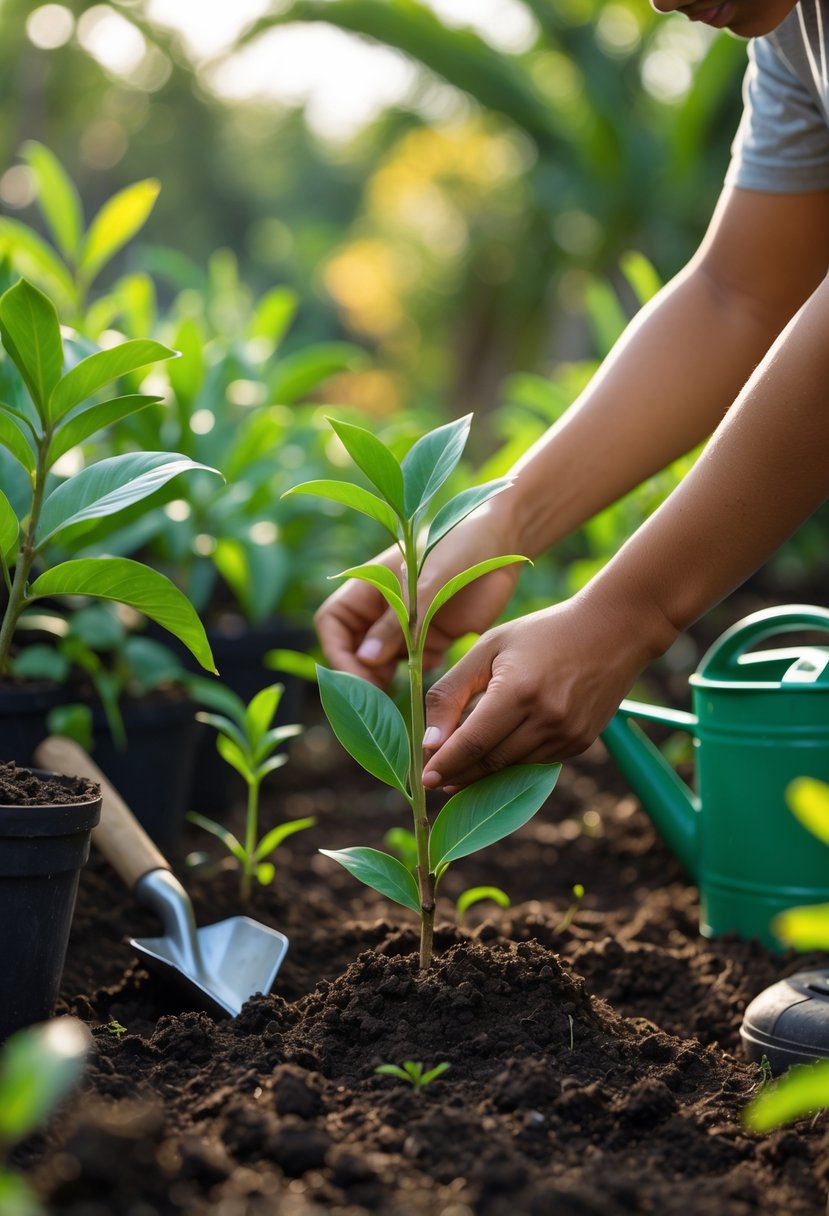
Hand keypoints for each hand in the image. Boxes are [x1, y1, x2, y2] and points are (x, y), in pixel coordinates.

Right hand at [315, 503, 523, 687]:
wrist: (505, 542)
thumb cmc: (460, 547)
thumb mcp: (428, 582)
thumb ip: (399, 621)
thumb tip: (367, 658)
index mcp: (369, 586)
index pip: (333, 625)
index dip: (340, 653)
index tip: (361, 677)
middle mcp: (382, 610)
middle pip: (353, 650)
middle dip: (361, 677)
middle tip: (380, 703)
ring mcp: (405, 627)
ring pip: (380, 665)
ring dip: (384, 685)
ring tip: (399, 705)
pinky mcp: (430, 641)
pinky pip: (410, 669)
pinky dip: (412, 683)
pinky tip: (426, 689)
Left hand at [421, 594, 668, 789]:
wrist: (613, 630)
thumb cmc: (542, 633)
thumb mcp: (489, 647)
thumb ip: (452, 691)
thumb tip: (430, 741)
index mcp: (518, 690)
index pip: (472, 742)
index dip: (445, 764)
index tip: (425, 778)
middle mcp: (546, 718)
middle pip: (490, 763)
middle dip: (459, 775)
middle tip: (435, 779)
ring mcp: (568, 734)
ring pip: (513, 769)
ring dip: (483, 775)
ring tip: (459, 772)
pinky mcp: (581, 742)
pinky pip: (536, 764)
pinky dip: (512, 765)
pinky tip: (495, 759)